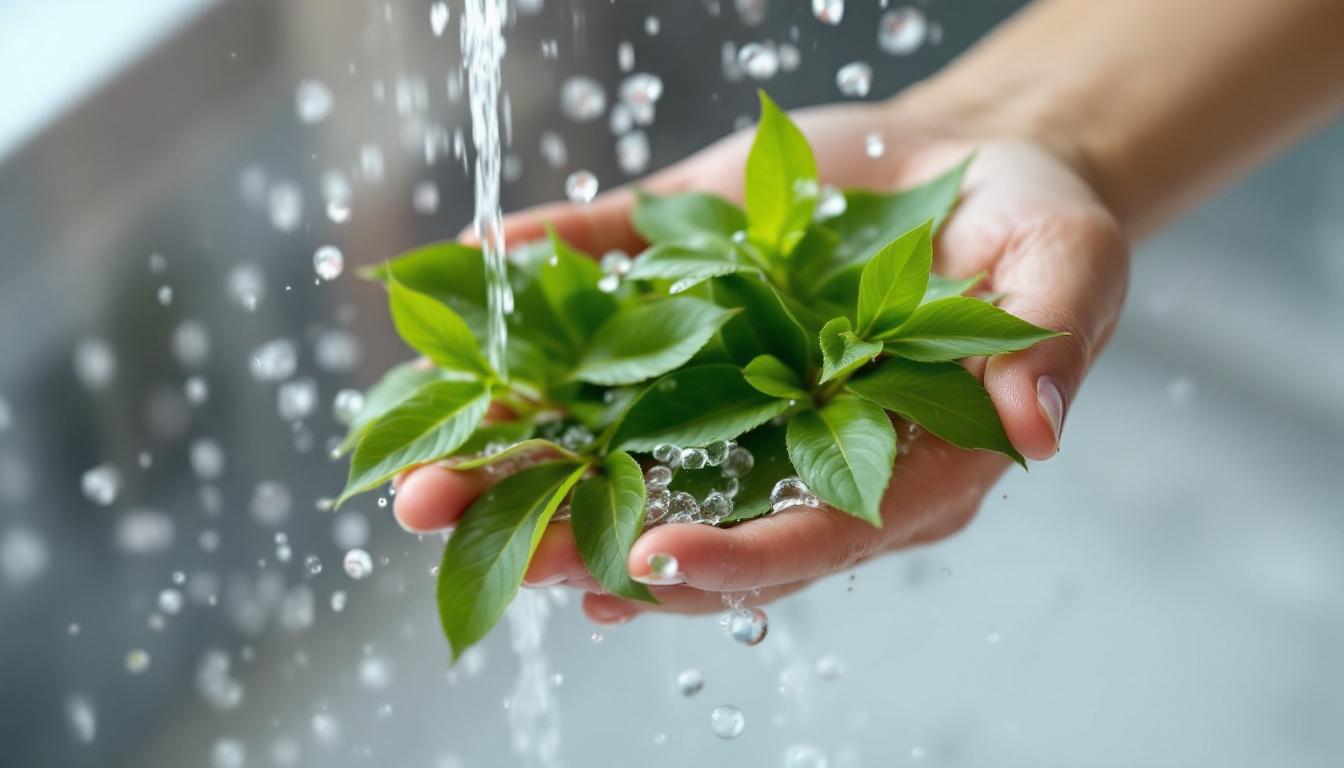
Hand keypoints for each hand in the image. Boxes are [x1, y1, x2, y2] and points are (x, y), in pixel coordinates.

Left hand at [392, 97, 1128, 622]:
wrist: (969, 157)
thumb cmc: (1030, 223)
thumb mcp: (1065, 266)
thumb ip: (1048, 344)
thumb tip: (1036, 432)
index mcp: (890, 464)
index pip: (809, 537)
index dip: (735, 559)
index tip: (650, 565)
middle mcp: (794, 445)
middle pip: (685, 514)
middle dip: (578, 537)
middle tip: (484, 539)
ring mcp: (730, 384)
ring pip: (620, 448)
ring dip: (523, 468)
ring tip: (429, 487)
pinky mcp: (689, 311)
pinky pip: (605, 331)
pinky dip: (532, 331)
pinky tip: (457, 338)